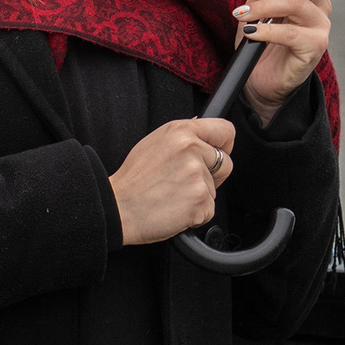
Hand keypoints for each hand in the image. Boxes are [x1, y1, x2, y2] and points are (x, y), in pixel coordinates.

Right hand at [109, 118, 235, 245]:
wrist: (118, 207)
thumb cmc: (132, 180)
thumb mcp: (154, 143)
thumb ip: (182, 138)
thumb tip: (203, 134)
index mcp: (180, 131)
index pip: (225, 130)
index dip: (224, 145)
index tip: (219, 154)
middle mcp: (191, 148)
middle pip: (226, 164)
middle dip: (212, 176)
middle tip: (186, 183)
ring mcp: (197, 174)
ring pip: (215, 189)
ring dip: (199, 197)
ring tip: (172, 195)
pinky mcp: (200, 199)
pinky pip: (209, 209)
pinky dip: (196, 214)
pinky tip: (175, 208)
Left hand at [232, 0, 333, 126]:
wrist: (258, 82)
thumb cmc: (258, 42)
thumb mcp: (257, 7)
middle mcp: (319, 6)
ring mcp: (320, 27)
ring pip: (294, 4)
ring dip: (262, 8)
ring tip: (242, 17)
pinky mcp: (314, 48)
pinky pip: (289, 32)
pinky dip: (265, 30)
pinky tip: (250, 33)